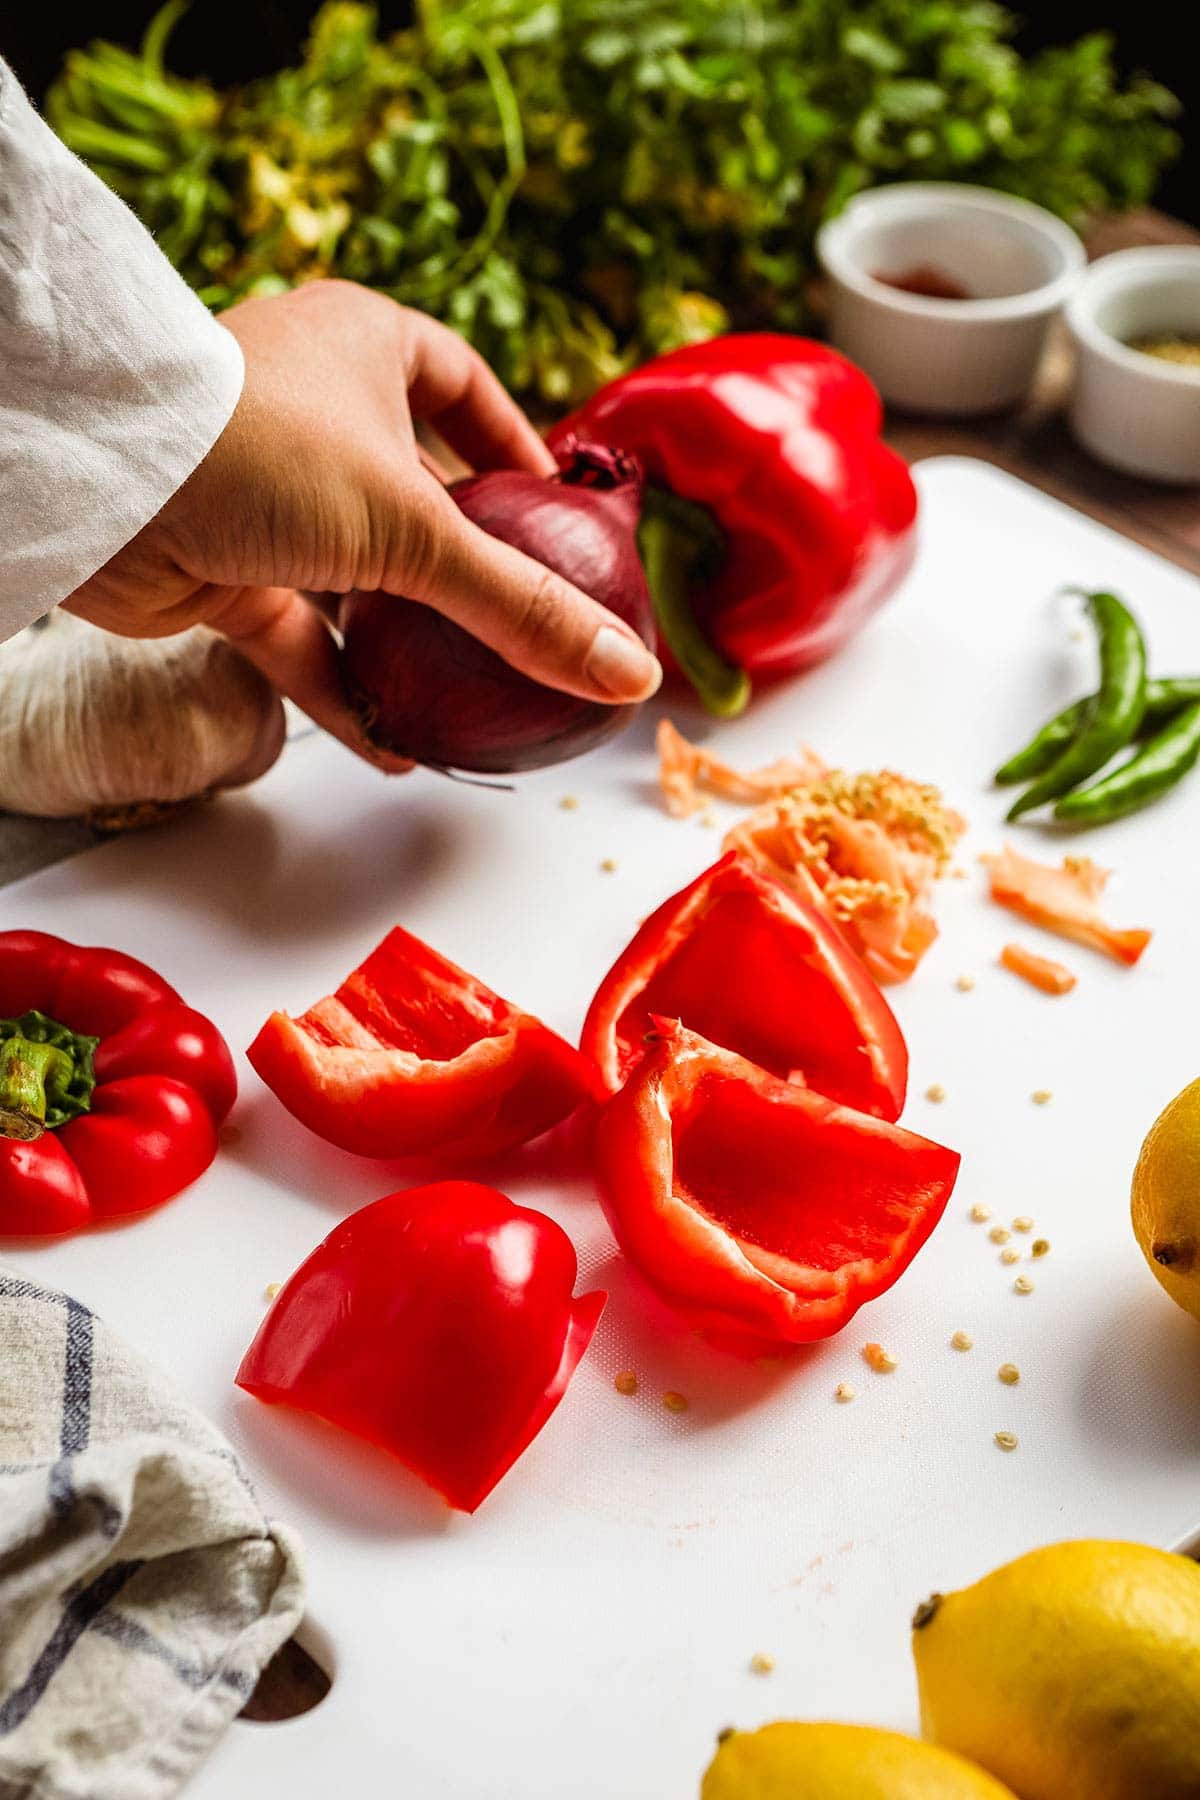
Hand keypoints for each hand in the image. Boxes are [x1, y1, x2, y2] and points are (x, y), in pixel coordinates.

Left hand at [66, 280, 661, 764]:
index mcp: (366, 348)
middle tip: (526, 620)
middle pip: (415, 495)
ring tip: (470, 697)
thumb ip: (523, 606)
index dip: (512, 447)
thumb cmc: (260, 449)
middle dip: (464, 564)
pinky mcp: (222, 571)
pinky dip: (345, 690)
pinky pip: (302, 638)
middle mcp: (315, 412)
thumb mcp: (416, 527)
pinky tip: (395, 747)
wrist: (100, 487)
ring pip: (357, 578)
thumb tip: (624, 672)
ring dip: (406, 642)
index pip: (463, 388)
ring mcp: (264, 495)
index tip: (555, 509)